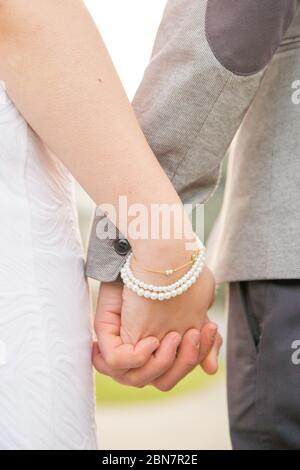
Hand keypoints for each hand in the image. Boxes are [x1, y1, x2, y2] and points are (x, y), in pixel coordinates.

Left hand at [93, 281, 221, 389]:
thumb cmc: (175, 280)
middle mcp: (139, 351)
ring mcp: (122, 347)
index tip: (209, 327)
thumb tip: (211, 369)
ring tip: (172, 335)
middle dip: (182, 363)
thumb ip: (204, 342)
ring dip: (162, 361)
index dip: (194, 358)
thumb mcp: (194, 313)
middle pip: (160, 382)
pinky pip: (118, 362)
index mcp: (158, 349)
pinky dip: (138, 356)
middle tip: (192, 334)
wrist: (156, 253)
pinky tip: (152, 339)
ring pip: (138, 378)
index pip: (175, 373)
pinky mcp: (107, 337)